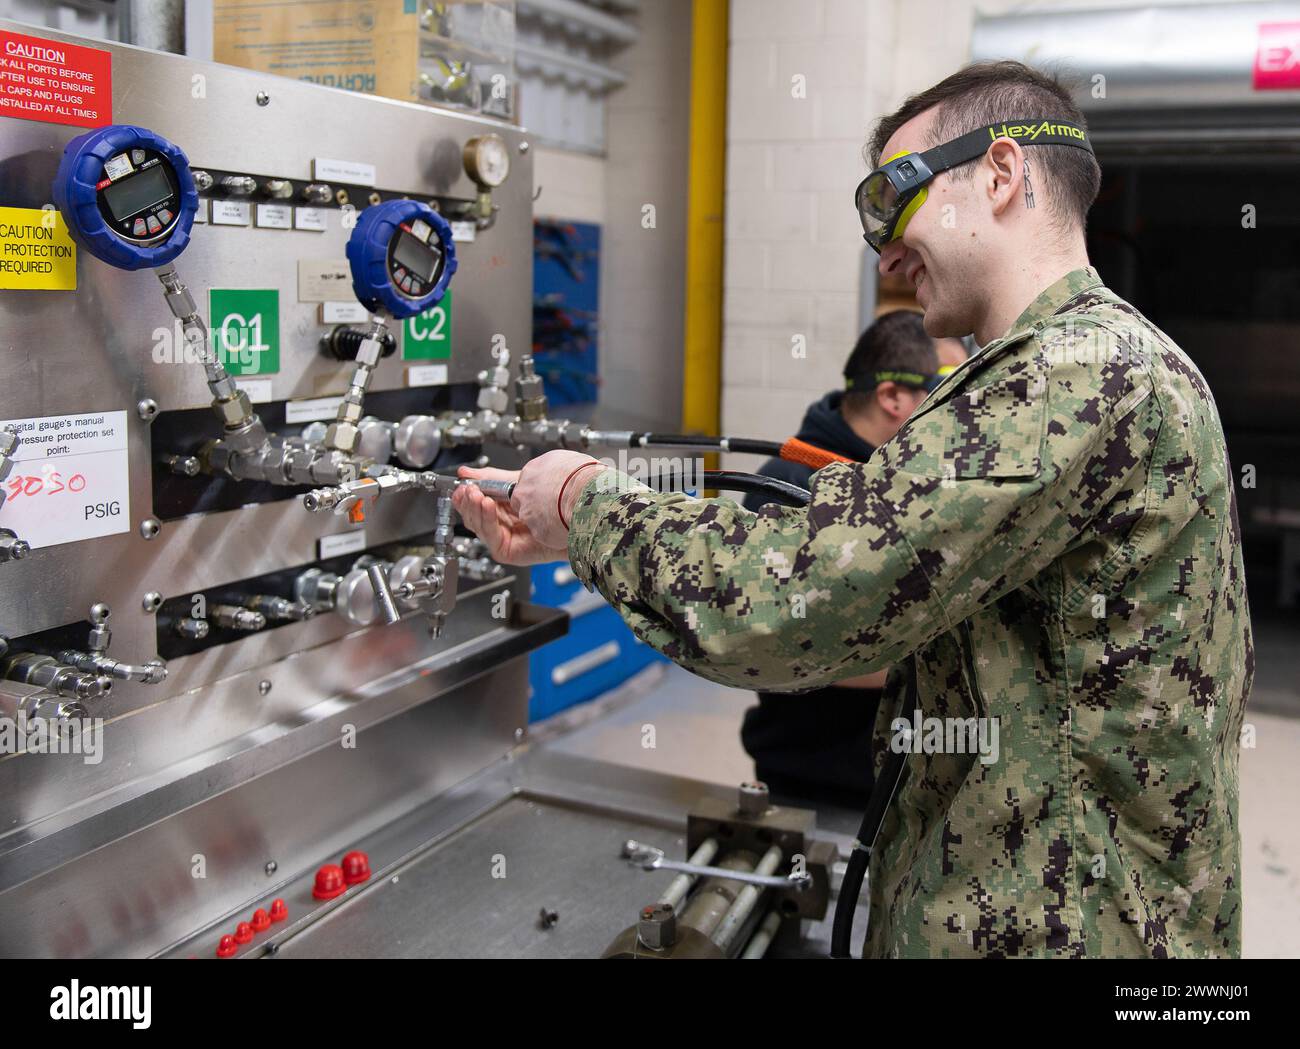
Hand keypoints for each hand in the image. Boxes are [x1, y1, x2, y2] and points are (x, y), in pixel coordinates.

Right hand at [451, 465, 566, 565]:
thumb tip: (466, 472)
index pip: (476, 504)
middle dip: (469, 502)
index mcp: (502, 509)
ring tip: (476, 495)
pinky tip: (488, 505)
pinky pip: (491, 537)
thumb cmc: (555, 500)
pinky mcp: (509, 552)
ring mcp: (505, 539)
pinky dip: (487, 520)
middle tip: (466, 490)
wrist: (575, 513)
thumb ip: (491, 479)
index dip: (466, 495)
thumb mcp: (517, 483)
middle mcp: (502, 525)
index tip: (461, 485)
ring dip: (475, 509)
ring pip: (479, 526)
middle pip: (474, 517)